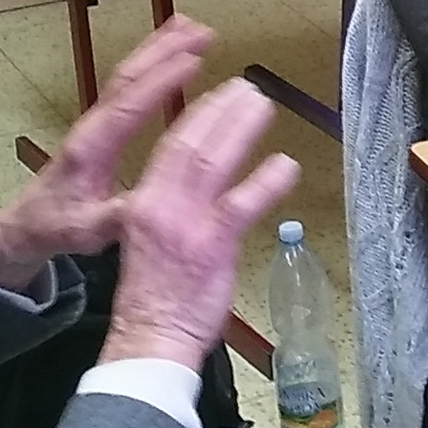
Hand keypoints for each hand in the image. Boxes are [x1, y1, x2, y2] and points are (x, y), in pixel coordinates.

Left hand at [0, 19, 216, 292]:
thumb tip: (145, 208)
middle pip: (128, 77)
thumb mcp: (84, 231)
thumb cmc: (56, 225)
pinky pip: (129, 84)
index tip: (192, 61)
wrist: (29, 222)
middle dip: (164, 50)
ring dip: (159, 47)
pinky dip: (152, 61)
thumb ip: (111, 219)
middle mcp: (93, 126)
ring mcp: (97, 120)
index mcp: (91, 149)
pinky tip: (174, 52)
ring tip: (193, 27)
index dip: (159, 82)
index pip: (127, 106)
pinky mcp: (103, 122)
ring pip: (128, 74)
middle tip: (202, 30)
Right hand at [103, 79, 299, 367]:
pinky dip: (267, 179)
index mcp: (141, 204)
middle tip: (246, 88)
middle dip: (221, 110)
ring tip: (263, 106)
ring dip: (241, 128)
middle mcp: (160, 206)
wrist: (149, 339)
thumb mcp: (144, 243)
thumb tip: (199, 189)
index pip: (169, 146)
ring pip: (215, 161)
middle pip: (193, 143)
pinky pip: (244, 203)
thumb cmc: (153, 298)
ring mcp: (189, 224)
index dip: (196, 115)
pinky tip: (286, 164)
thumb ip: (170, 211)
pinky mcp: (215, 245)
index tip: (216, 95)